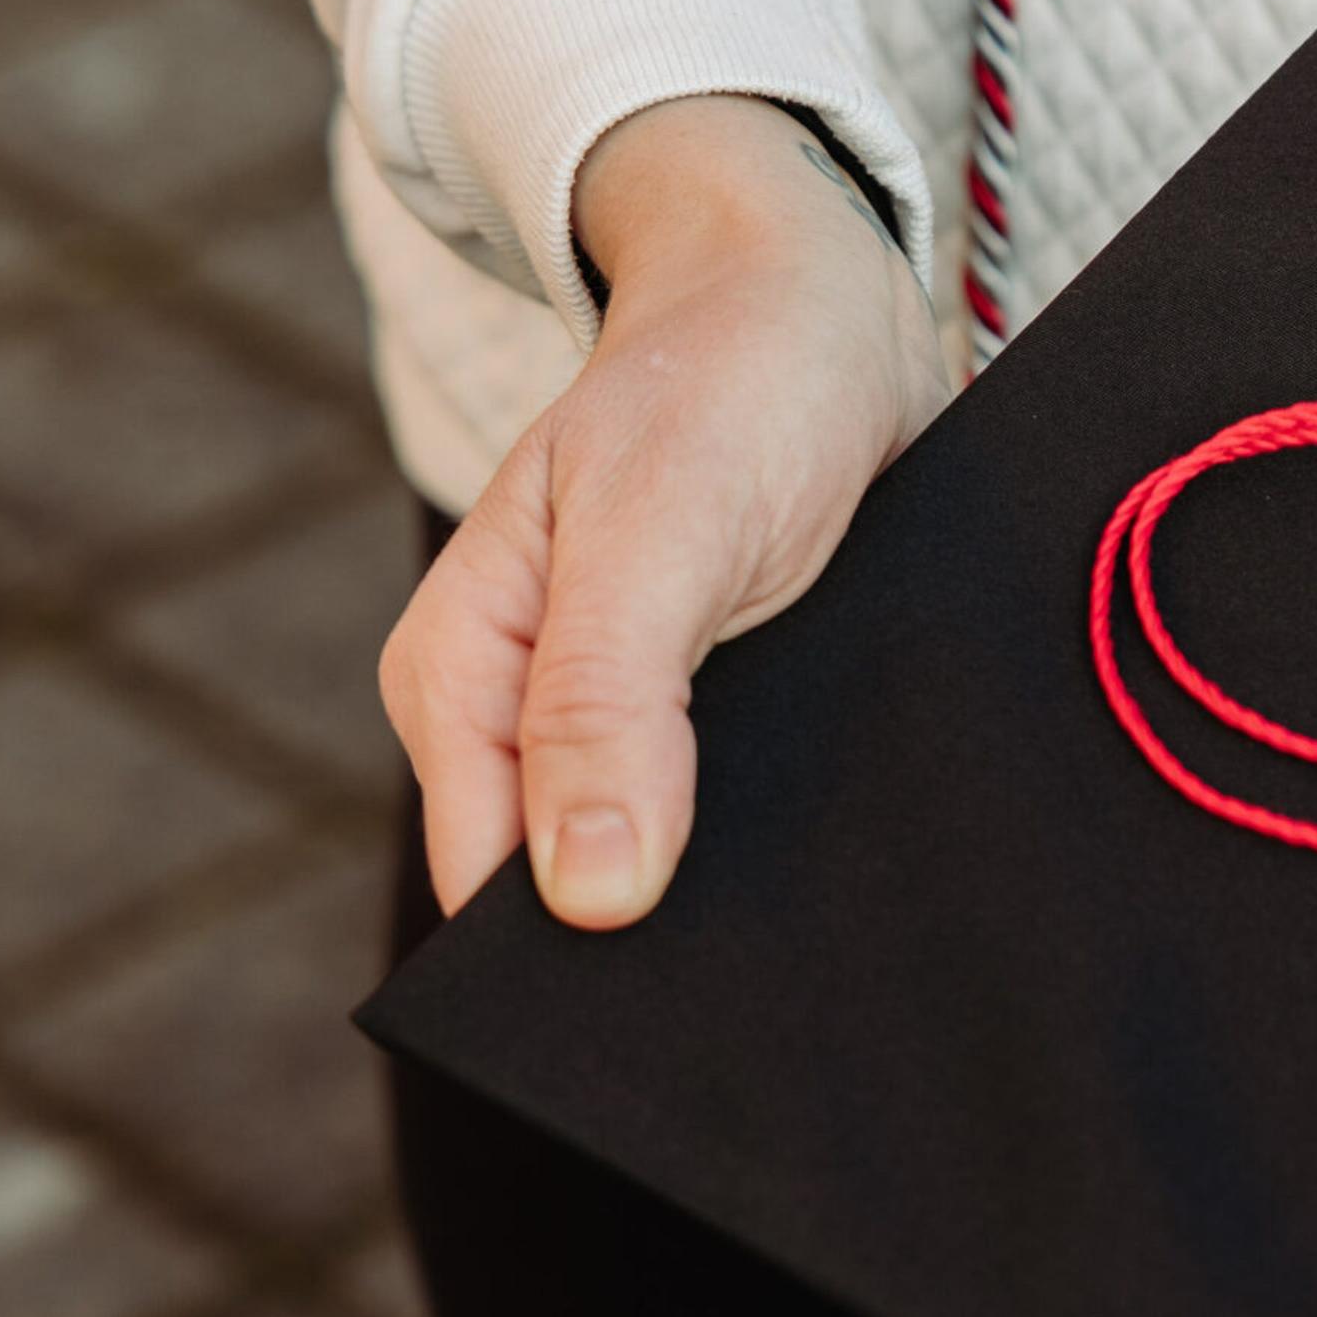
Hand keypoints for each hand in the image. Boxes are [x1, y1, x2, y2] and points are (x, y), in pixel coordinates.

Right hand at [383, 93, 950, 925]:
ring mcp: (629, 726)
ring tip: (829, 933)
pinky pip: (741, 823)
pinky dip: (789, 843)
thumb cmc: (727, 379)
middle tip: (777, 991)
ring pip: (667, 870)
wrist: (824, 302)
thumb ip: (606, 704)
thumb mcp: (659, 530)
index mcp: (463, 676)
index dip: (569, 962)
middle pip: (573, 896)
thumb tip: (585, 898)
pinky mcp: (721, 721)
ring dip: (738, 898)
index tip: (674, 1014)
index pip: (488, 889)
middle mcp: (530, 715)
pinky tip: (853, 870)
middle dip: (661, 943)